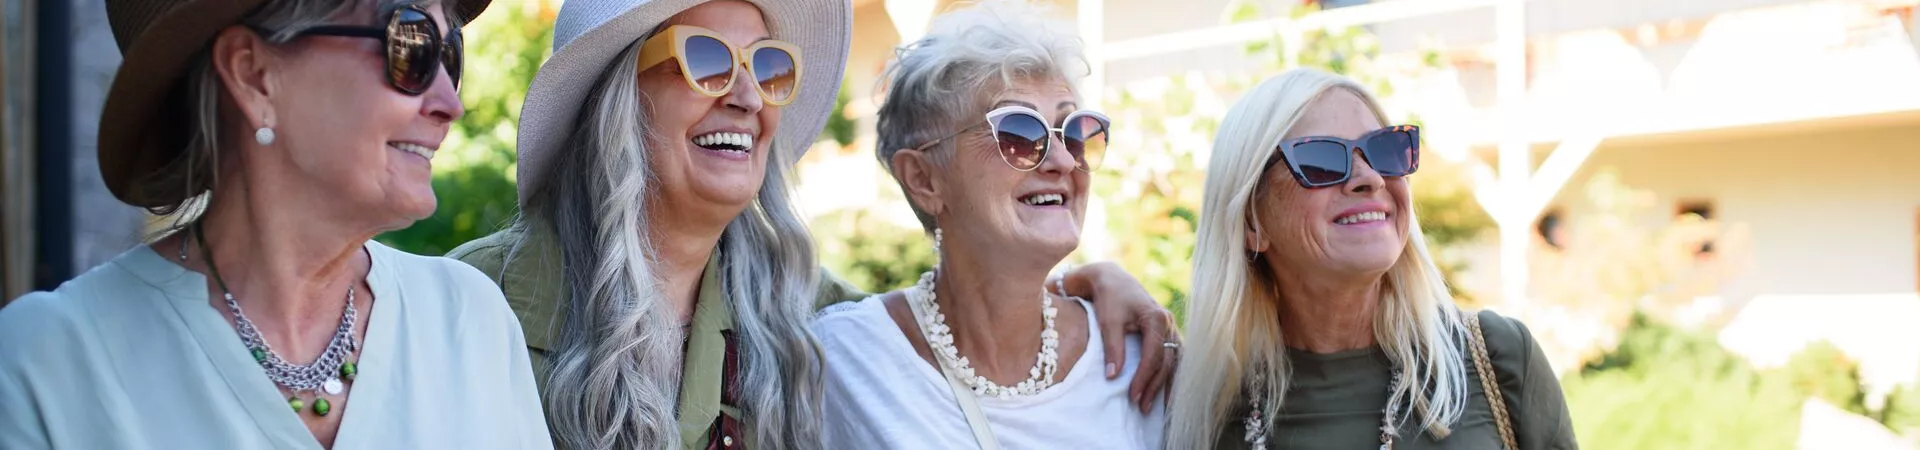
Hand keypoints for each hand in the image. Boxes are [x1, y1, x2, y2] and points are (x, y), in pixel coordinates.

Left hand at [1060, 262, 1177, 412]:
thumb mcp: (1108, 321)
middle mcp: (1169, 323)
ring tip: (1159, 409)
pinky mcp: (1167, 333)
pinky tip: (1167, 393)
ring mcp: (1171, 328)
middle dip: (1155, 386)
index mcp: (1157, 318)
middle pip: (1166, 362)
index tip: (1132, 397)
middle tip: (1141, 408)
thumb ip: (1112, 348)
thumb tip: (1112, 377)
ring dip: (1166, 385)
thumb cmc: (1109, 298)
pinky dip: (1171, 375)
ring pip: (1174, 362)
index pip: (1154, 355)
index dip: (1144, 378)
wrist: (1112, 280)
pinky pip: (1174, 358)